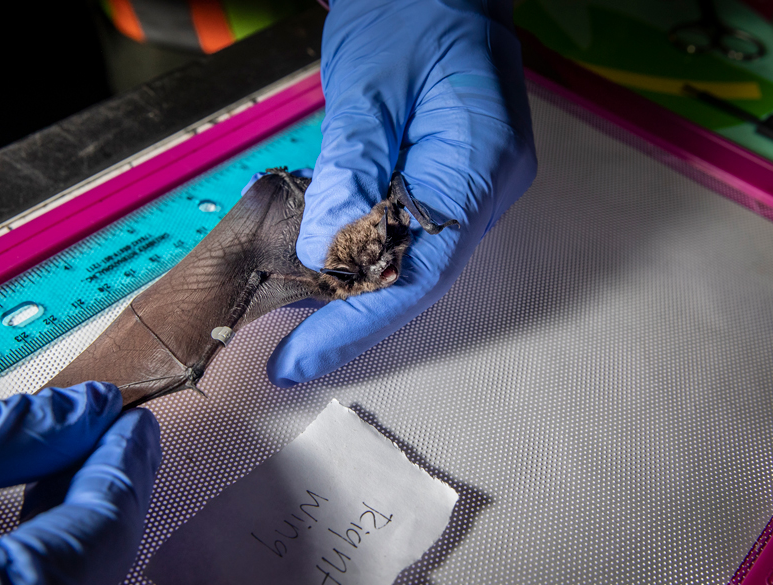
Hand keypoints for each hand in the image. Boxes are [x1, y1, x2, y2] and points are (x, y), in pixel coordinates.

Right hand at [0, 382, 160, 584]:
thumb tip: (79, 412)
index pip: (99, 536)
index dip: (125, 466)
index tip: (131, 418)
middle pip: (92, 573)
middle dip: (105, 492)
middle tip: (108, 430)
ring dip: (75, 529)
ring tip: (70, 462)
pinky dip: (35, 568)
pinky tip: (25, 522)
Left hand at [268, 0, 536, 385]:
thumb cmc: (413, 8)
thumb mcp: (371, 82)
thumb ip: (351, 165)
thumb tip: (321, 250)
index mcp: (480, 162)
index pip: (420, 271)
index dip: (359, 324)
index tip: (301, 357)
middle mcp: (486, 187)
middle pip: (420, 280)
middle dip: (352, 324)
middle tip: (289, 357)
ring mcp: (472, 186)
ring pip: (413, 266)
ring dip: (356, 301)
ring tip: (297, 333)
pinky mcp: (449, 181)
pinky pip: (407, 239)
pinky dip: (363, 266)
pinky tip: (324, 283)